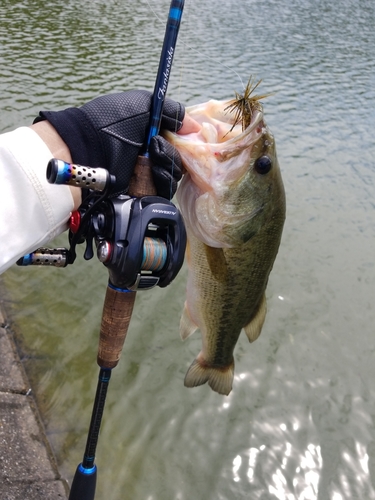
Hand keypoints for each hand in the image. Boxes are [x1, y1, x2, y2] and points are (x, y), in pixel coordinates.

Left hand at [34, 90, 185, 197]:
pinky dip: (163, 181)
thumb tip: (196, 127)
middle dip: (173, 151)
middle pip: (180, 160)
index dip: (186, 141)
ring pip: (174, 176)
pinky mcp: (143, 193)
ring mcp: (146, 175)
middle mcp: (151, 156)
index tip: (186, 137)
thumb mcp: (143, 104)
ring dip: (167, 164)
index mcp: (152, 135)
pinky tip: (152, 171)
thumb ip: (172, 111)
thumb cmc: (111, 122)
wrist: (87, 149)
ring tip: (150, 156)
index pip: (179, 142)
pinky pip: (165, 191)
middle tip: (155, 145)